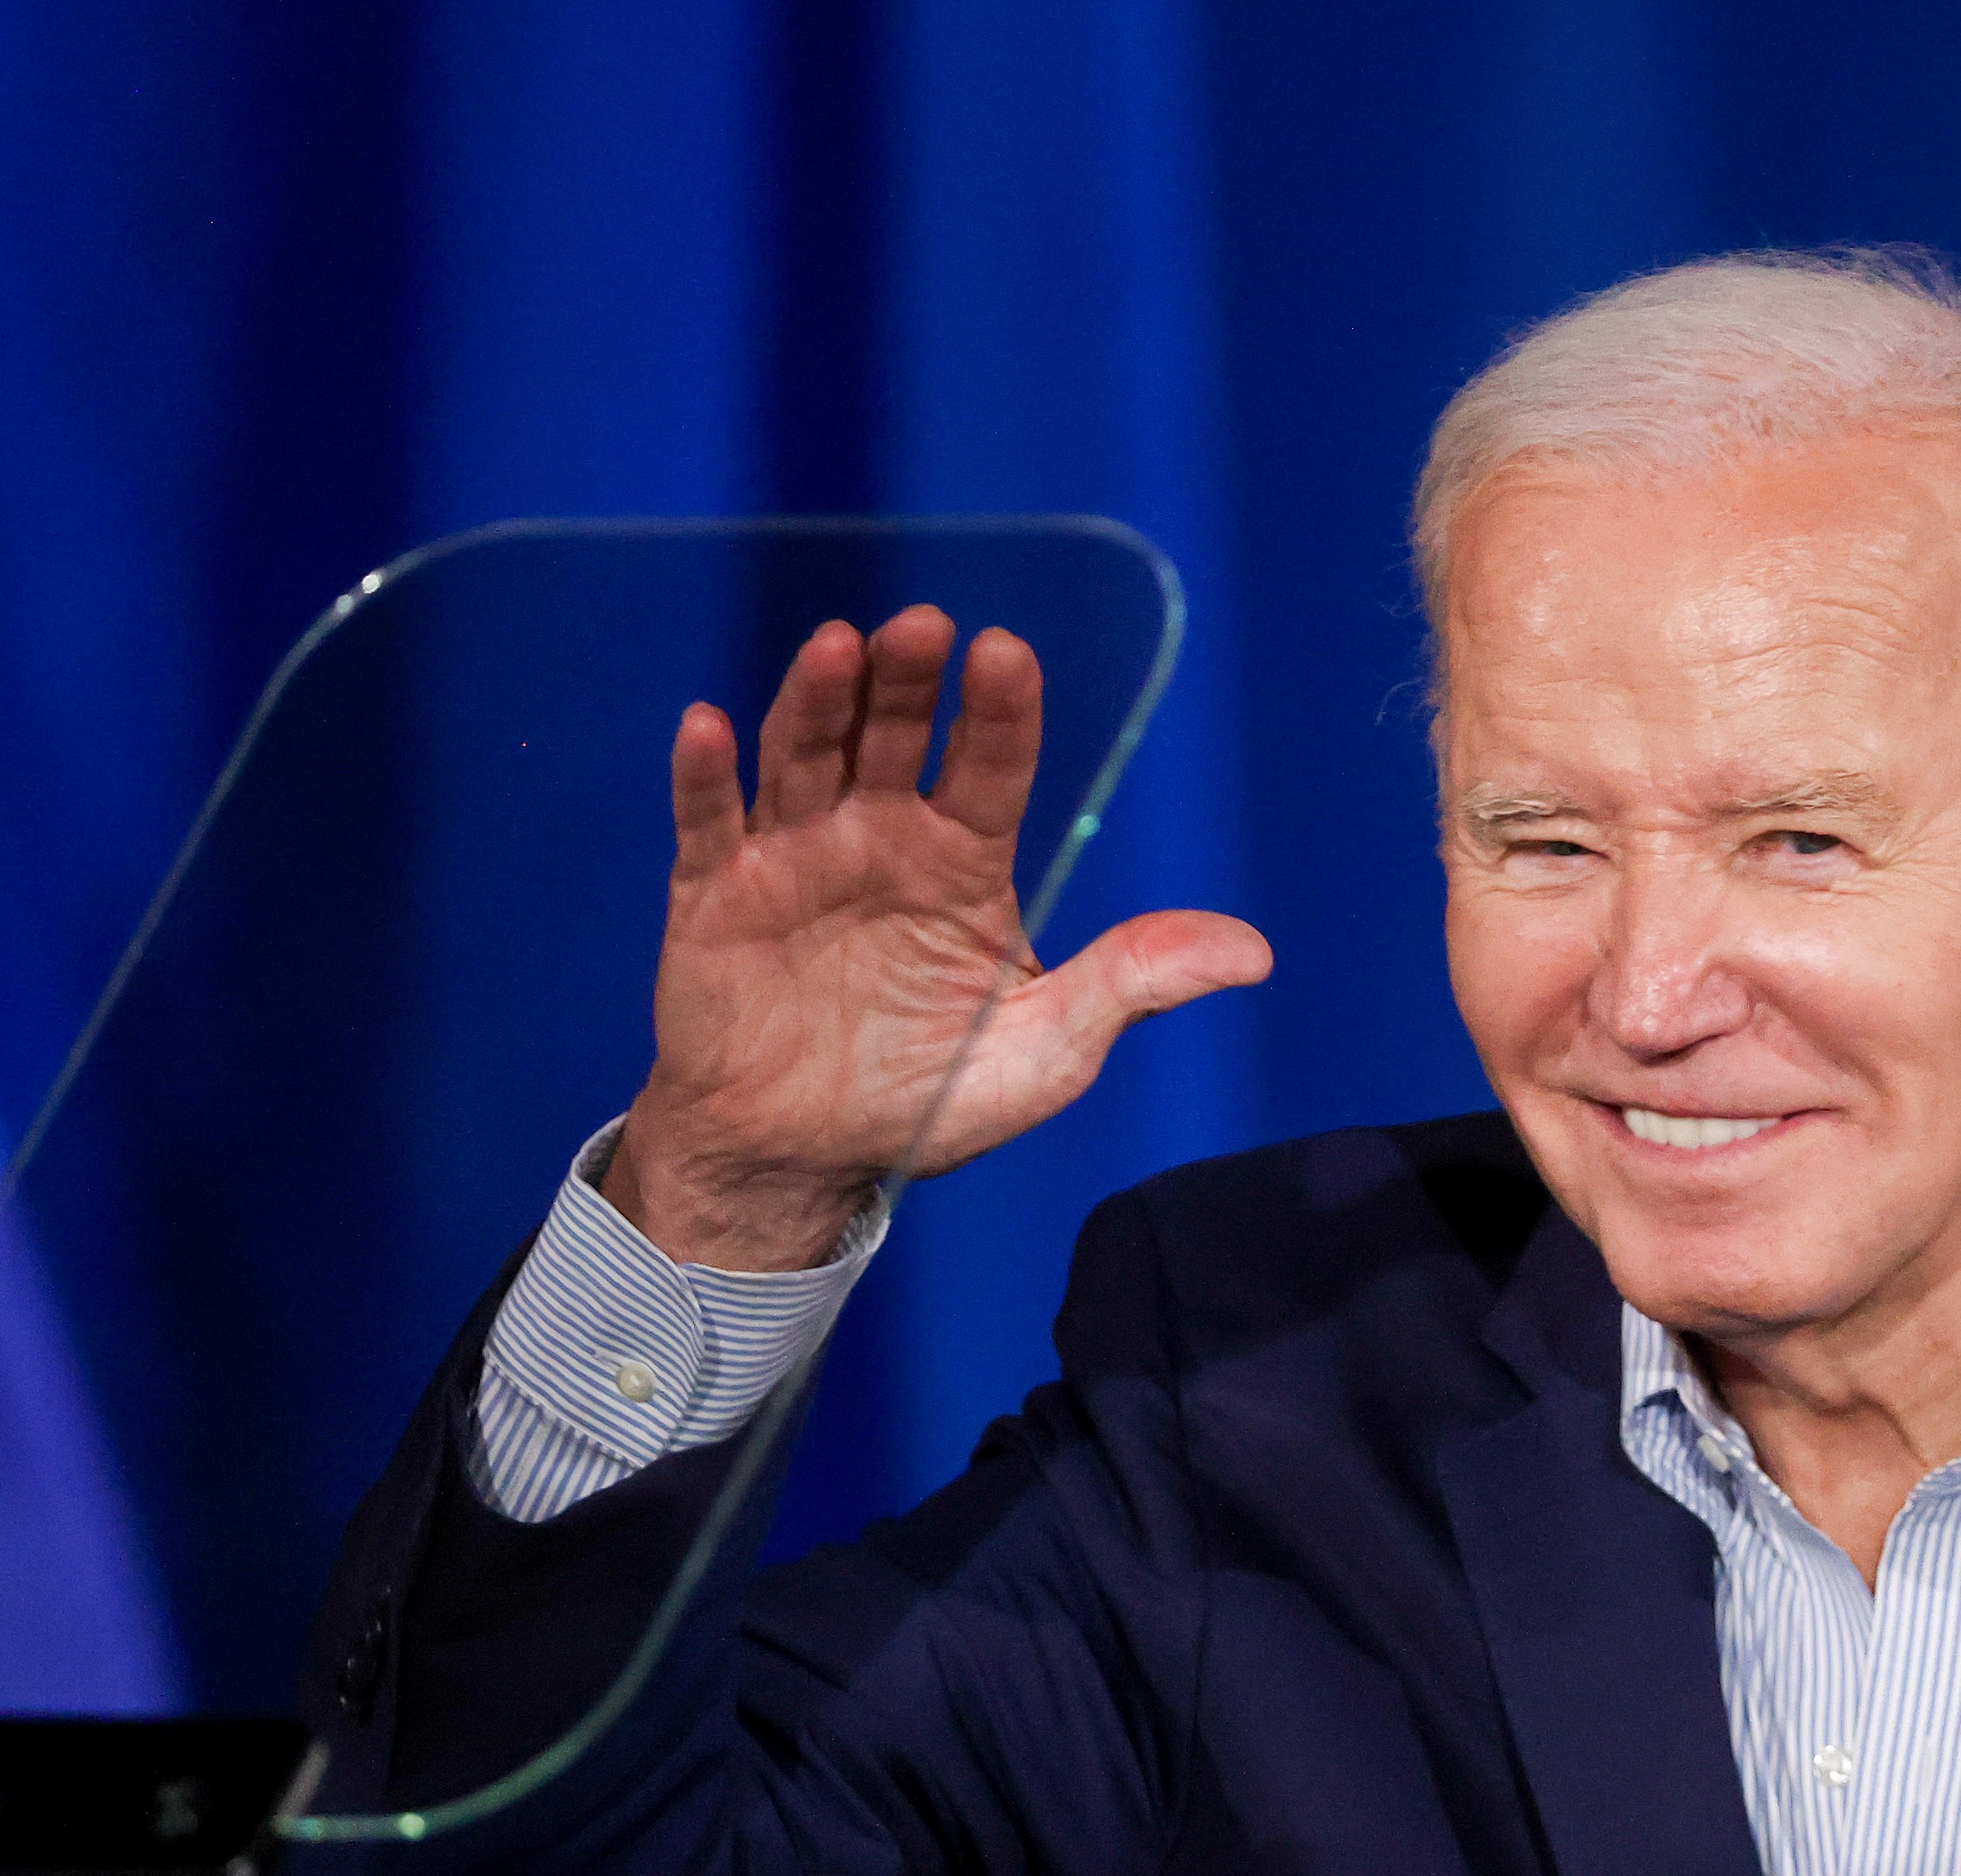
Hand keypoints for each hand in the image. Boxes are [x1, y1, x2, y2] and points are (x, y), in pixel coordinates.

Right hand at [603, 605, 1270, 1268]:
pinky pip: (706, 825)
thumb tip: (1255, 952)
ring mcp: (793, 860)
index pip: (990, 768)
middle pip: (895, 738)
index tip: (1007, 655)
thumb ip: (1132, 984)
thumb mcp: (1048, 1050)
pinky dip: (705, 776)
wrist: (801, 1161)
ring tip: (837, 647)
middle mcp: (879, 840)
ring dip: (817, 702)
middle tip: (924, 630)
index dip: (999, 712)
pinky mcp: (715, 897)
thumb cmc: (928, 1103)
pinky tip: (709, 725)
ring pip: (804, 759)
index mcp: (963, 864)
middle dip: (908, 683)